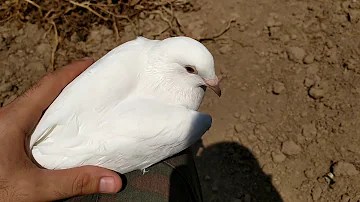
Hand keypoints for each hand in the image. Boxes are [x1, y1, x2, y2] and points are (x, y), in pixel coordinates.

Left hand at [0, 58, 121, 201]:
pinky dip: (51, 115)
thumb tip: (111, 180)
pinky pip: (31, 118)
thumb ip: (73, 182)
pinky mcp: (6, 137)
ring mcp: (6, 126)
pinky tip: (62, 127)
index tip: (91, 63)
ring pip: (37, 105)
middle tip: (92, 82)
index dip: (71, 72)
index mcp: (13, 119)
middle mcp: (8, 117)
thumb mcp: (33, 187)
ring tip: (82, 101)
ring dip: (59, 99)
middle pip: (43, 91)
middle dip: (68, 82)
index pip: (47, 86)